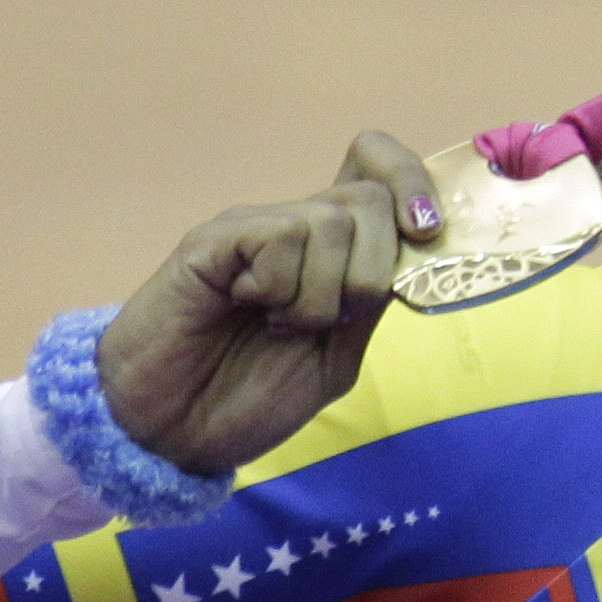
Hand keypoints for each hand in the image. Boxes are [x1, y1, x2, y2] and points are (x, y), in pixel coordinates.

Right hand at [98, 133, 443, 477]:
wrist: (174, 431)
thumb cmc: (250, 396)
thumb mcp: (337, 355)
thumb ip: (374, 300)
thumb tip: (417, 239)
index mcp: (332, 252)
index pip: (378, 170)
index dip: (414, 183)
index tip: (428, 233)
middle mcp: (293, 228)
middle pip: (370, 199)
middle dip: (370, 273)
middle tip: (326, 322)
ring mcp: (252, 230)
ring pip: (330, 223)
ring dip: (319, 296)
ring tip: (278, 324)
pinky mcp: (213, 241)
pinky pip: (279, 238)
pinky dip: (279, 288)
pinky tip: (247, 307)